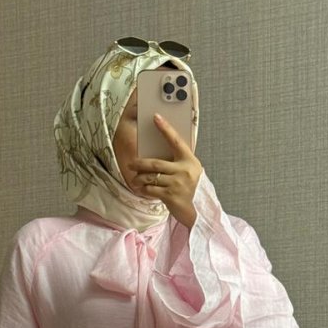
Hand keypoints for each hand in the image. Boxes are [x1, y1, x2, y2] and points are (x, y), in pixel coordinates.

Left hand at [127, 114, 201, 228]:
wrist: (196, 210)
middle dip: (140, 163)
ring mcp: (177, 184)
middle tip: (131, 164)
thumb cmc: (189, 187)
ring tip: (135, 179)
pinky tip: (142, 189)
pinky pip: (151, 189)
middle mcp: (184, 170)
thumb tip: (153, 152)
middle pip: (155, 163)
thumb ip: (176, 161)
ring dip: (139, 178)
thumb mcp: (188, 170)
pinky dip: (144, 189)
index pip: (175, 141)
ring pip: (151, 177)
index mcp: (189, 160)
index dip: (165, 128)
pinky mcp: (170, 196)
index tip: (156, 117)